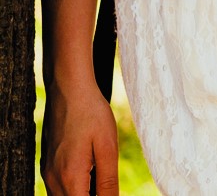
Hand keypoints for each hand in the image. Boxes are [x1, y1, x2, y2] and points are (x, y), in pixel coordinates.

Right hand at [41, 80, 119, 195]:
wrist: (69, 91)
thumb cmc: (92, 114)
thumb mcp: (108, 147)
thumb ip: (107, 180)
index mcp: (70, 177)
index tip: (110, 190)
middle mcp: (53, 179)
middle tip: (107, 186)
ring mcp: (48, 173)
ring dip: (82, 194)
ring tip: (100, 179)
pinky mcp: (47, 165)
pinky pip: (58, 188)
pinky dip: (74, 189)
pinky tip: (90, 174)